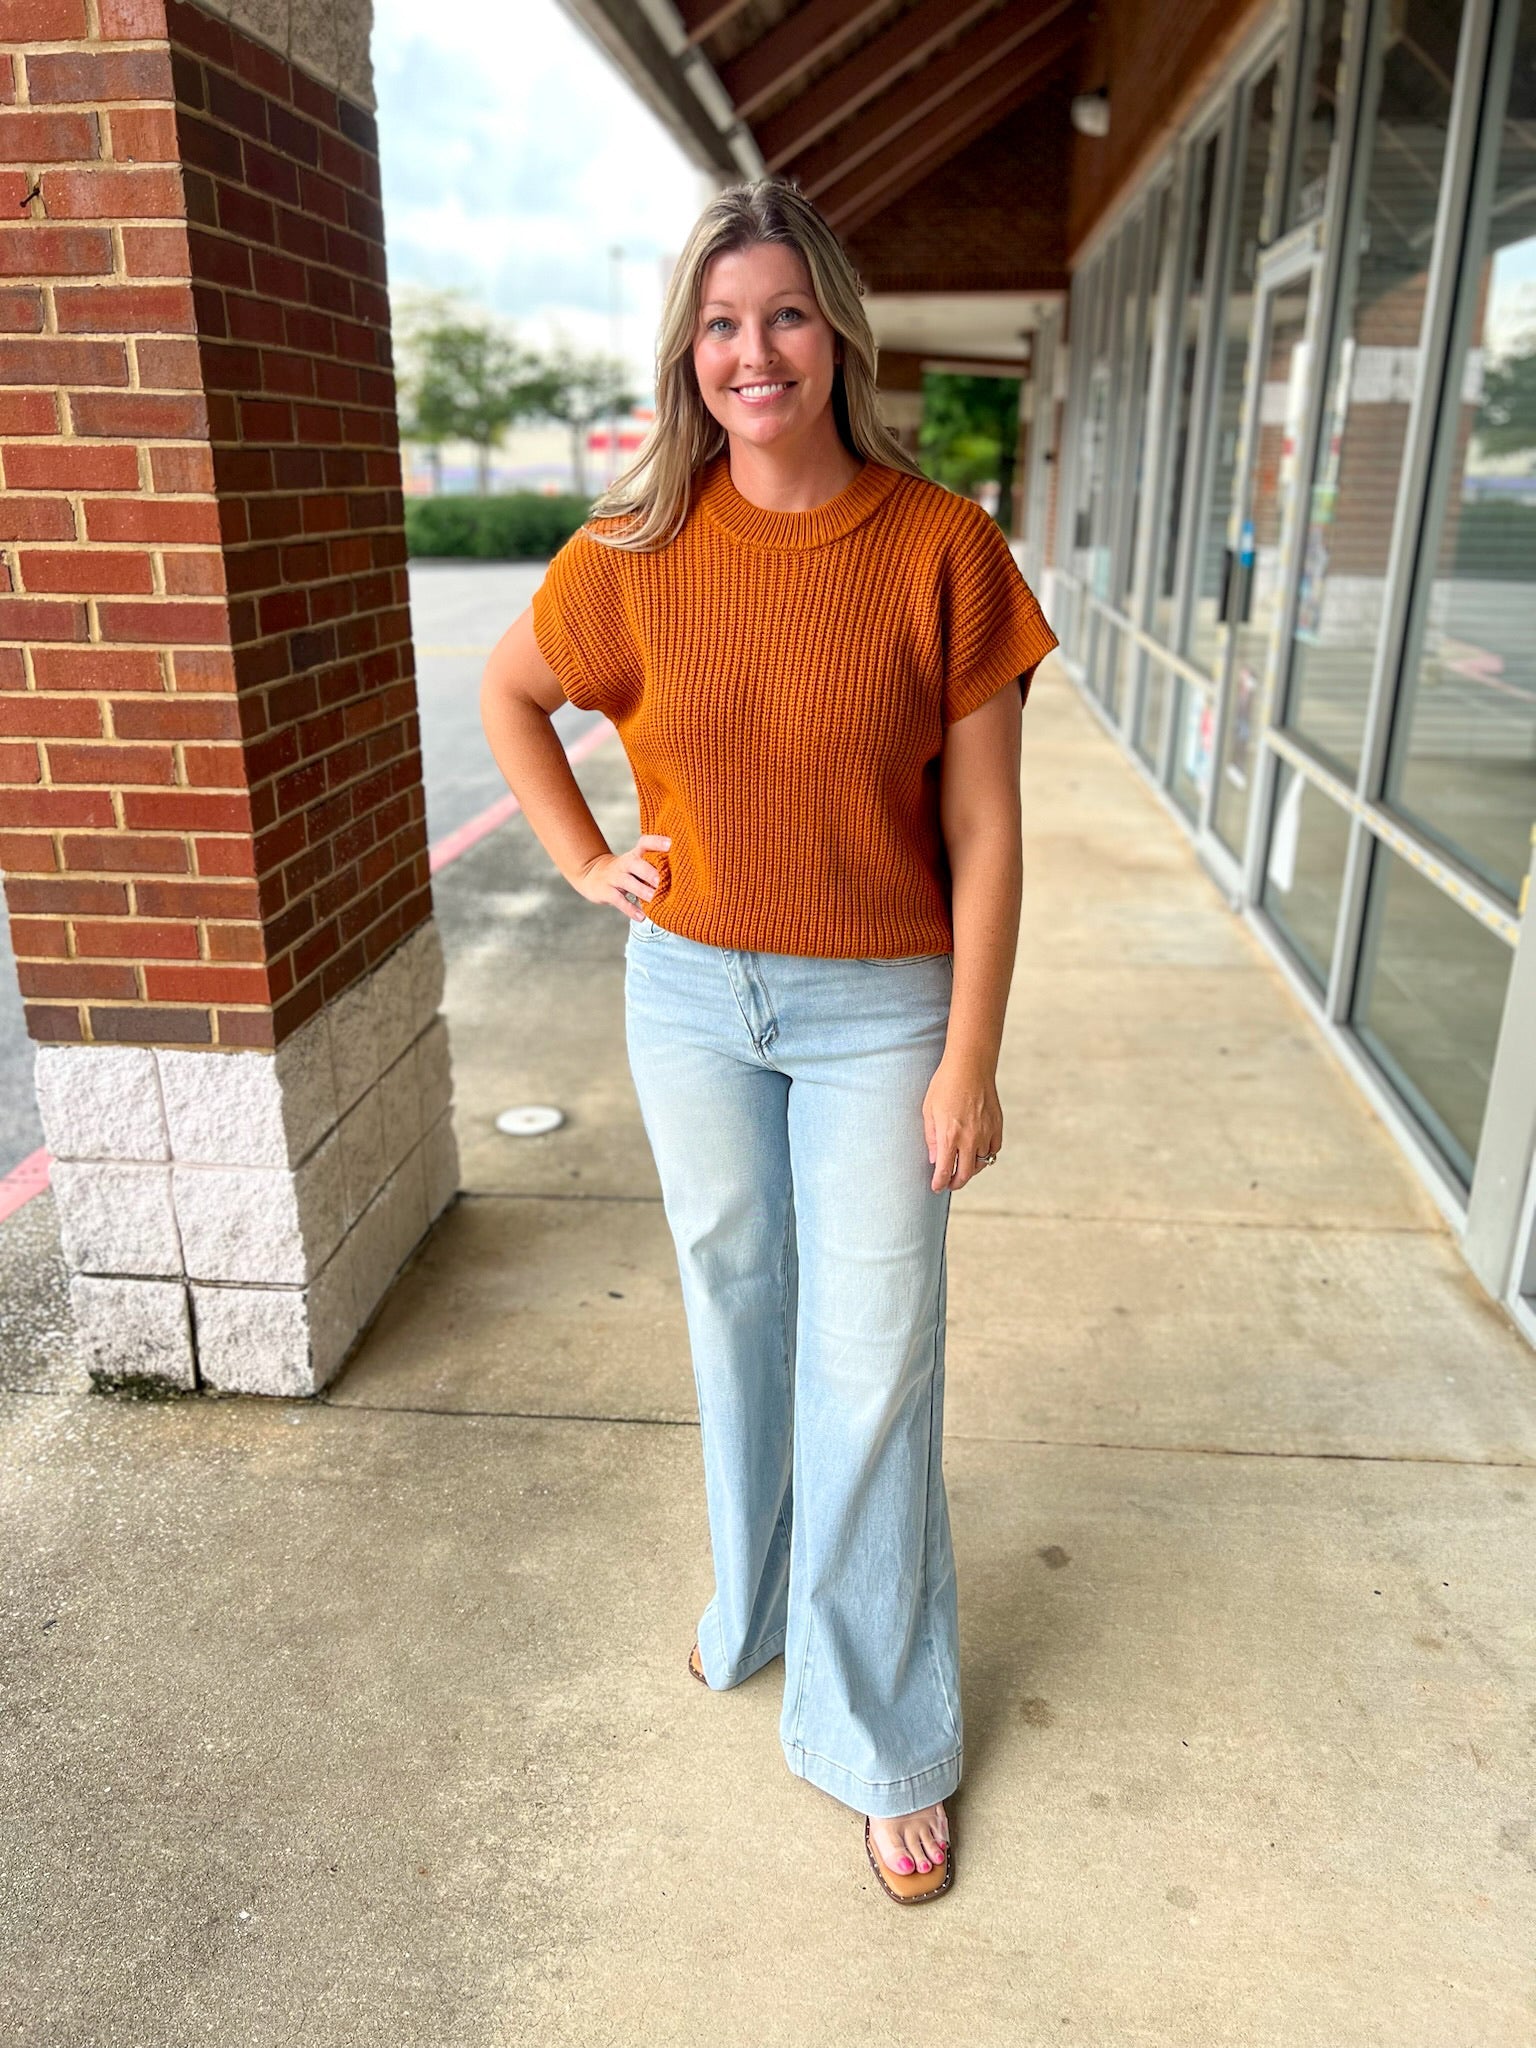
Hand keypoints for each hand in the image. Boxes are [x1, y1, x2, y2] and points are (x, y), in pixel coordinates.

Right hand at [576, 834, 670, 920]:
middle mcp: (624, 864)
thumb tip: (683, 875)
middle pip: (635, 863)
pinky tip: (641, 917)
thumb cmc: (626, 872)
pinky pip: (619, 901)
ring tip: (654, 898)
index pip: (645, 843)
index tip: (671, 844)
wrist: (592, 875)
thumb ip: (654, 866)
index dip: (657, 842)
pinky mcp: (606, 892)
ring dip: (641, 890)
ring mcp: (614, 877)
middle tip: (660, 880)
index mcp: (634, 855)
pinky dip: (630, 909)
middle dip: (649, 871)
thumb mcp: (636, 864)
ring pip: (627, 882)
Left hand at [923, 1053, 1001, 1191]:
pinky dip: (986, 1155)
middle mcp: (969, 1138)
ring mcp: (986, 1133)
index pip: (945, 1171)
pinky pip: (994, 1150)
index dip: (939, 1183)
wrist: (970, 1067)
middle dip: (956, 1183)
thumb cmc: (945, 1085)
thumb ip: (932, 1139)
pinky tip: (977, 1152)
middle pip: (965, 1174)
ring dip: (971, 1169)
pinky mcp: (997, 1126)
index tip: (936, 1187)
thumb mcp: (929, 1111)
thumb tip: (935, 1161)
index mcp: (949, 1136)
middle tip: (949, 1184)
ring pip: (981, 1163)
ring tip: (963, 1167)